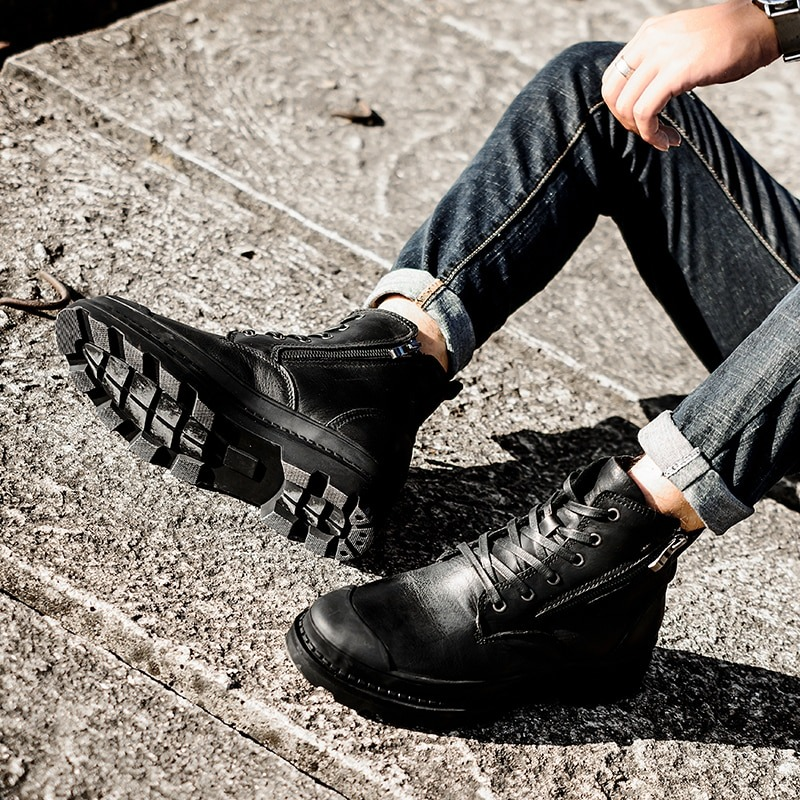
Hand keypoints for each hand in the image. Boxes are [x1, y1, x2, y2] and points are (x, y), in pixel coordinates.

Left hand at [601, 0, 780, 150]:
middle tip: (647, 132)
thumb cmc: (729, 41)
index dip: (619, 105)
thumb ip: (658, 64)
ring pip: (626, 105)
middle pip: (611, 92)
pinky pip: (645, 112)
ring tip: (662, 139)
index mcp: (647, 34)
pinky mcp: (676, 72)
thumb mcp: (681, 47)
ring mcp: (661, 55)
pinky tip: (669, 139)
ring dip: (641, 131)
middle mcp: (649, 41)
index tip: (639, 120)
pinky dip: (651, 133)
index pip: (613, 76)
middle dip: (624, 121)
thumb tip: (644, 95)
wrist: (760, 25)